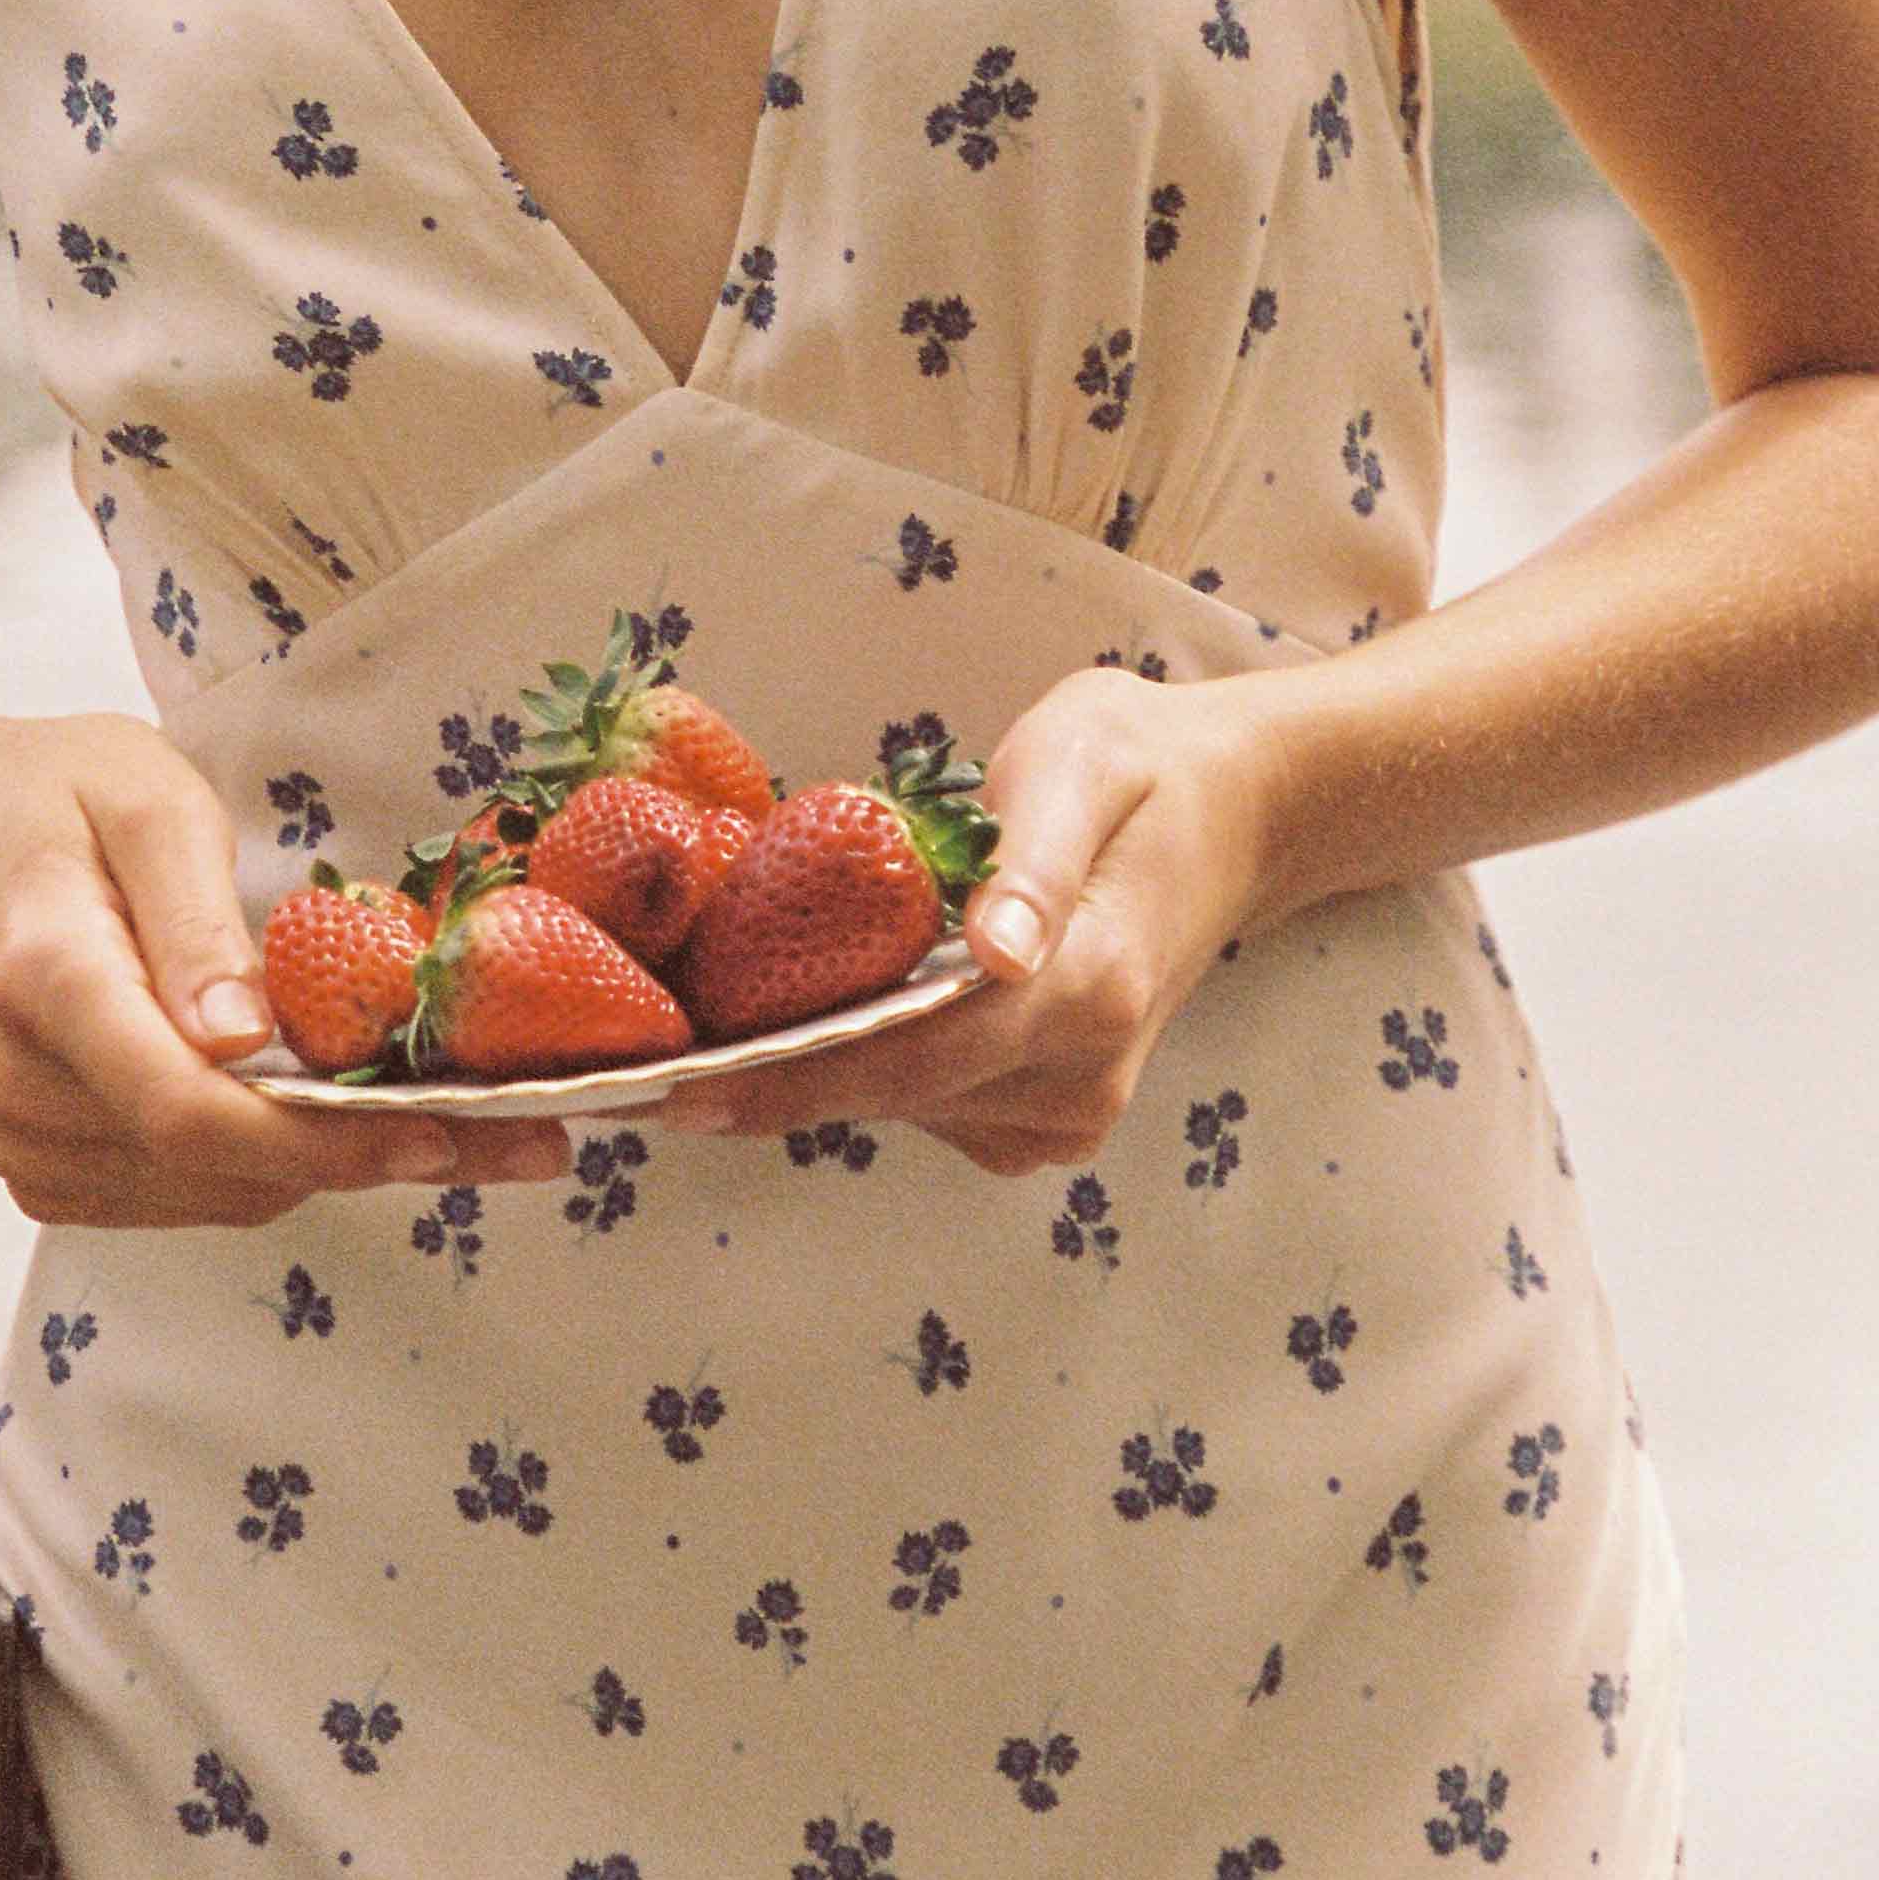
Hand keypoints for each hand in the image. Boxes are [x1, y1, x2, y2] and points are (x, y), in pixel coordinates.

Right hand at [0, 708, 568, 1228]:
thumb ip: (194, 918)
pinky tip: (326, 1115)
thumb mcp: (139, 795)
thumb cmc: (49, 796)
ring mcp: (16, 1135)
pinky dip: (264, 1169)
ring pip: (208, 1196)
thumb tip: (246, 1044)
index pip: (188, 1107)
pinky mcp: (37, 1163)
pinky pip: (178, 1196)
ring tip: (446, 1120)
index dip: (327, 1143)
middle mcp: (16, 1079)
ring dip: (328, 1168)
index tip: (448, 1138)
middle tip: (520, 1134)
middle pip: (213, 1165)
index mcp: (43, 974)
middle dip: (368, 1156)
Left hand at [682, 669, 1275, 1182]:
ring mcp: (1071, 1109)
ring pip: (902, 1107)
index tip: (677, 1094)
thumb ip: (1037, 861)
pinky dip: (865, 1065)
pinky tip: (820, 1009)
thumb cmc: (1143, 767)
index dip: (789, 1080)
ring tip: (714, 1017)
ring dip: (812, 1070)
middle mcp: (1083, 1076)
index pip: (910, 1057)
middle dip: (768, 1081)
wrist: (1239, 813)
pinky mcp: (1050, 1115)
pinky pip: (929, 1105)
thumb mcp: (1086, 765)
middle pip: (891, 1096)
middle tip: (639, 1068)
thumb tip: (998, 952)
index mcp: (1089, 988)